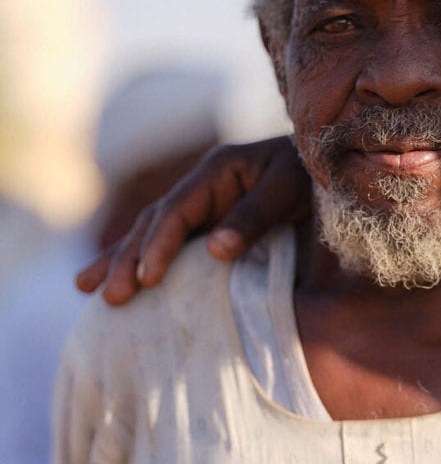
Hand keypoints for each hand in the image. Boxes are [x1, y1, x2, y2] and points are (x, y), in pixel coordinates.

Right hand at [77, 136, 308, 304]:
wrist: (328, 167)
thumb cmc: (311, 176)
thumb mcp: (288, 189)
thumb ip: (254, 217)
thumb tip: (216, 251)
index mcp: (217, 170)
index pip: (177, 211)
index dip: (159, 245)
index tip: (146, 279)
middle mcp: (202, 185)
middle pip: (154, 222)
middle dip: (128, 258)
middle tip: (111, 296)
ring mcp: (202, 203)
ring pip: (151, 231)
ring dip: (121, 258)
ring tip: (87, 288)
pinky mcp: (208, 222)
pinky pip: (168, 241)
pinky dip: (142, 258)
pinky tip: (122, 278)